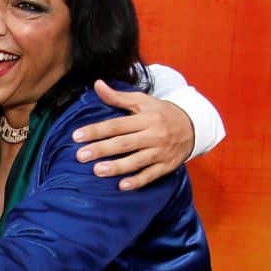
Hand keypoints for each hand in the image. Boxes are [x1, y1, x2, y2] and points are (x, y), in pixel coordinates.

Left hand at [72, 79, 193, 190]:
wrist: (193, 126)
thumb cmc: (161, 113)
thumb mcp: (143, 101)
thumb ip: (118, 97)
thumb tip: (97, 84)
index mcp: (146, 118)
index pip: (116, 125)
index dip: (96, 130)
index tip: (76, 136)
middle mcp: (153, 135)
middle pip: (124, 143)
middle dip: (102, 149)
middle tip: (80, 156)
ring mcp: (161, 152)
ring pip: (137, 161)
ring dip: (117, 167)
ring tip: (97, 171)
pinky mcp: (167, 166)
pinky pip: (151, 175)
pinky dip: (138, 181)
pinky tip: (122, 186)